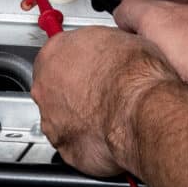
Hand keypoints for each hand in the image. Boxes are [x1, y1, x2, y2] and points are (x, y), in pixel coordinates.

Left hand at [31, 27, 179, 177]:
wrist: (143, 111)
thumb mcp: (116, 38)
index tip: (86, 65)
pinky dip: (88, 141)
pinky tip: (107, 133)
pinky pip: (73, 144)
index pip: (54, 55)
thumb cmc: (134, 76)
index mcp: (53, 55)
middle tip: (100, 91)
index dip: (74, 62)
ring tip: (107, 114)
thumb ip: (96, 45)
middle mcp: (44, 88)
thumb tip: (104, 48)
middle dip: (72, 91)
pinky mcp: (65, 148)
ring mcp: (52, 120)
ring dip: (79, 117)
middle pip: (52, 88)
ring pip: (60, 118)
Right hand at [114, 0, 187, 135]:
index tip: (129, 12)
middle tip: (139, 34)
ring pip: (187, 39)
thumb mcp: (153, 18)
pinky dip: (179, 64)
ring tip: (156, 56)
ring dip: (167, 46)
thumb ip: (132, 5)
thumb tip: (122, 9)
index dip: (143, 0)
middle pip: (180, 14)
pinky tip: (172, 71)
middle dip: (155, 24)